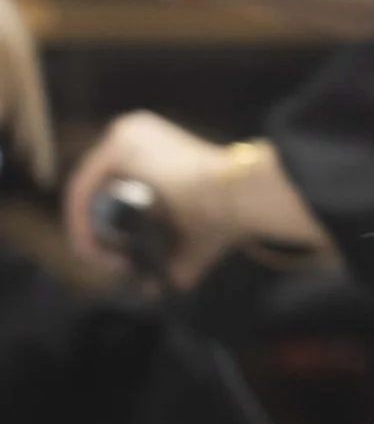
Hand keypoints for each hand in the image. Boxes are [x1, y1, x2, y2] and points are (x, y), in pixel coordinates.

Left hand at [62, 112, 246, 289]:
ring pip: (90, 193)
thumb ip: (172, 260)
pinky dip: (82, 220)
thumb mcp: (190, 239)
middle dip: (101, 234)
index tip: (123, 262)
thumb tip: (153, 290)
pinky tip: (94, 246)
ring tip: (108, 260)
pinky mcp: (119, 143)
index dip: (108, 232)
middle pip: (98, 194)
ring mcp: (128, 133)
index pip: (112, 193)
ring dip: (91, 231)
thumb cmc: (227, 214)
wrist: (241, 196)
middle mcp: (139, 133)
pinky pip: (84, 188)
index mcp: (156, 150)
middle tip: (115, 263)